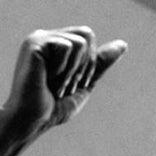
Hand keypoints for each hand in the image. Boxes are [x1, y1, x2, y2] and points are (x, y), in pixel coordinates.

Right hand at [2, 26, 126, 132]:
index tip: (71, 85)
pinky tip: (46, 80)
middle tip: (64, 86)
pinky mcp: (34, 43)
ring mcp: (38, 38)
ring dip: (73, 71)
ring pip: (80, 42)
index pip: (88, 38)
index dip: (89, 64)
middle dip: (84, 65)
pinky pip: (68, 47)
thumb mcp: (83, 83)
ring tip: (55, 84)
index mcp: (55, 43)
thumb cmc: (52, 108)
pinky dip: (63, 70)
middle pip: (87, 34)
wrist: (31, 122)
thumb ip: (100, 63)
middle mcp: (45, 36)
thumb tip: (123, 44)